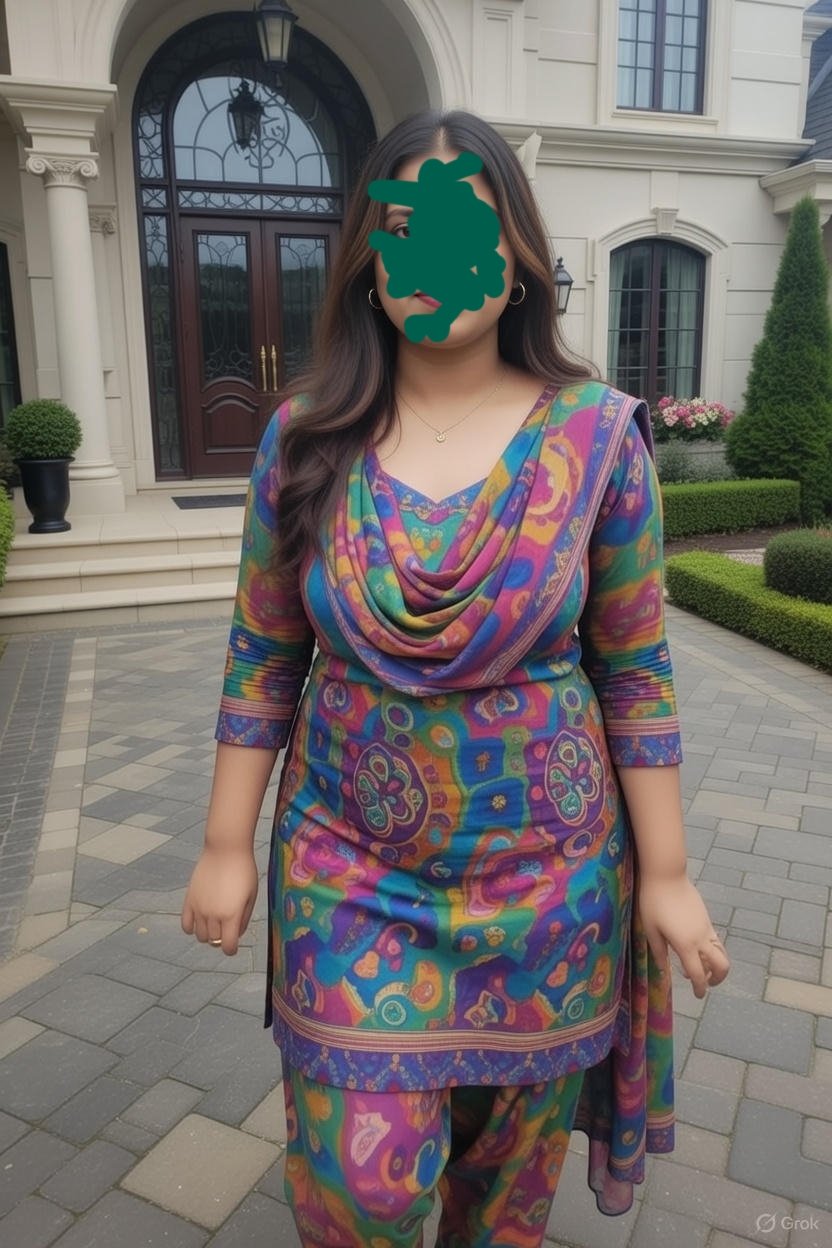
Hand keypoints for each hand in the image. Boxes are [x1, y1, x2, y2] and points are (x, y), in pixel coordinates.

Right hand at [180, 845, 258, 955]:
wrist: (226, 849)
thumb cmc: (244, 871)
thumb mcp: (252, 896)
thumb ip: (244, 918)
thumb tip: (235, 935)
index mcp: (232, 915)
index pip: (228, 947)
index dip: (232, 949)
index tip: (233, 946)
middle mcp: (213, 915)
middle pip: (214, 941)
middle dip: (222, 938)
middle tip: (228, 926)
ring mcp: (199, 908)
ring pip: (200, 935)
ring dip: (208, 933)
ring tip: (215, 921)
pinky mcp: (189, 899)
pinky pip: (186, 925)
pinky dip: (192, 927)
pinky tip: (200, 920)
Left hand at [636, 873, 730, 998]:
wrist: (666, 875)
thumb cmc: (653, 902)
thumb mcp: (651, 929)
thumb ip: (658, 951)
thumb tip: (663, 968)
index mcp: (686, 944)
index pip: (697, 974)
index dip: (699, 988)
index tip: (698, 995)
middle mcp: (701, 938)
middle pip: (721, 965)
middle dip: (717, 979)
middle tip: (705, 983)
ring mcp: (706, 927)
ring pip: (722, 952)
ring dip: (717, 965)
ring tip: (703, 968)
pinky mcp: (706, 918)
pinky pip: (715, 940)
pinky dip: (713, 950)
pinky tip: (698, 949)